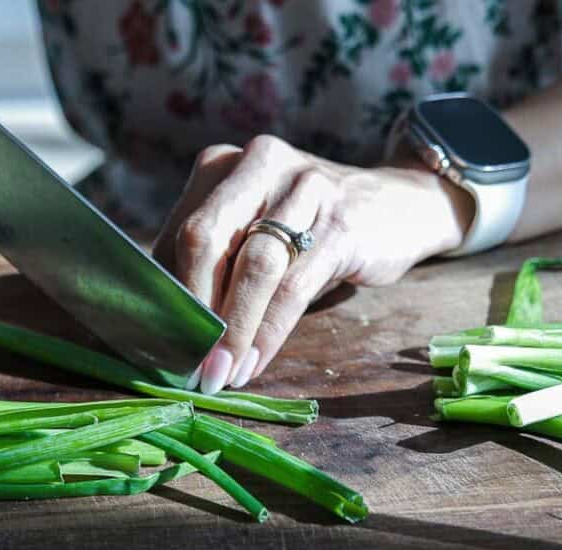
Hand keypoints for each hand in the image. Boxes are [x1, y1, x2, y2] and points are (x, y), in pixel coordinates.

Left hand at [153, 134, 473, 393]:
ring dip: (233, 330)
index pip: (178, 234)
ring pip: (252, 266)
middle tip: (190, 365)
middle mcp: (258, 163)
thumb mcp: (255, 230)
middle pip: (205, 238)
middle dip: (193, 311)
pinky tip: (257, 360)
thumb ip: (214, 264)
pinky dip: (270, 331)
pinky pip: (294, 286)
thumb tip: (167, 328)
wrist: (399, 205)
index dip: (166, 296)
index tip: (161, 346)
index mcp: (222, 164)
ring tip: (223, 373)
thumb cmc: (309, 230)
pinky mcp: (341, 222)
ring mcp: (303, 187)